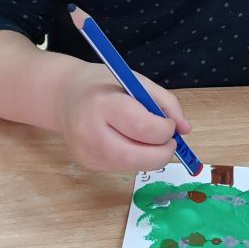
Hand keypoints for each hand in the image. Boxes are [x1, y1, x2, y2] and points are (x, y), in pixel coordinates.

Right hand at [57, 61, 190, 172]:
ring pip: (133, 165)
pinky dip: (136, 158)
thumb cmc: (102, 85)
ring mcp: (87, 153)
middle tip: (168, 141)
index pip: (140, 127)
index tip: (169, 124)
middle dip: (162, 153)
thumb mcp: (135, 81)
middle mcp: (90, 132)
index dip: (163, 130)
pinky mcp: (88, 165)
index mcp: (102, 104)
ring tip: (146, 137)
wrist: (64, 96)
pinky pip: (123, 167)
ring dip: (150, 155)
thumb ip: (164, 102)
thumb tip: (185, 129)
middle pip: (136, 156)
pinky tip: (128, 141)